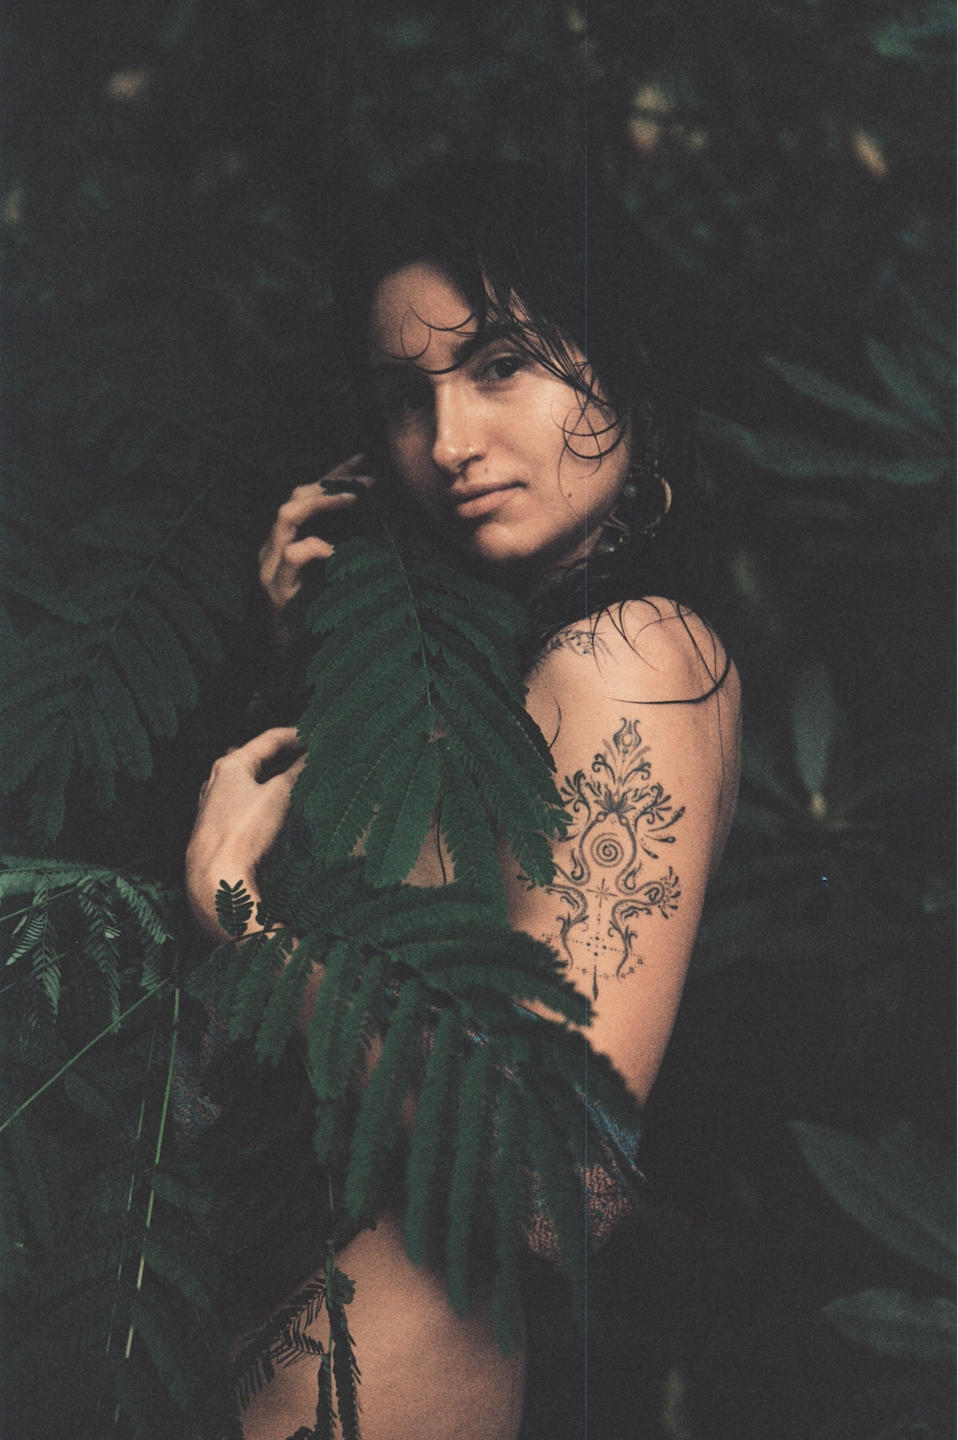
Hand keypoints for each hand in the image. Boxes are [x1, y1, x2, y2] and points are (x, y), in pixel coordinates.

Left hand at [186, 727, 305, 938]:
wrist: (216, 879)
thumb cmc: (244, 832)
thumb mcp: (278, 796)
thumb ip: (297, 773)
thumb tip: (312, 758)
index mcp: (230, 766)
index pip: (268, 739)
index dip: (295, 734)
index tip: (316, 733)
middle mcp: (217, 781)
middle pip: (256, 759)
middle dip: (284, 756)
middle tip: (309, 754)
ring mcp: (215, 806)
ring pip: (250, 783)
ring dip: (274, 778)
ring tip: (297, 779)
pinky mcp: (219, 828)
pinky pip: (246, 803)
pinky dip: (264, 799)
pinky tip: (275, 809)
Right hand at [258, 454, 374, 627]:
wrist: (270, 664)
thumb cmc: (304, 624)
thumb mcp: (327, 583)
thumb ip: (343, 558)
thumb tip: (381, 537)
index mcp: (287, 542)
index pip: (308, 496)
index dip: (334, 475)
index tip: (365, 459)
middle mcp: (274, 547)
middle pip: (296, 497)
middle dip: (331, 483)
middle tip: (369, 481)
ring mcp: (270, 566)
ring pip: (286, 516)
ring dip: (322, 503)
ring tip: (355, 500)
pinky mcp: (272, 589)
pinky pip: (292, 556)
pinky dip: (315, 548)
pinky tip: (337, 552)